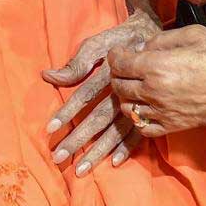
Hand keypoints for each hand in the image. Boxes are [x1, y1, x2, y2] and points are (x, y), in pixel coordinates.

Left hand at [43, 10, 161, 175]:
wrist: (157, 36)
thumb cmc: (123, 40)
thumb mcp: (100, 42)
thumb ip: (77, 61)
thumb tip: (47, 77)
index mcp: (111, 73)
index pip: (85, 95)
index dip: (67, 111)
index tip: (50, 129)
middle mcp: (124, 90)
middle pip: (99, 118)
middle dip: (79, 139)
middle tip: (59, 157)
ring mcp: (138, 102)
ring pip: (117, 130)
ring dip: (99, 150)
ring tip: (82, 169)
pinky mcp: (151, 110)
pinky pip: (141, 132)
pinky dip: (128, 148)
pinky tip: (116, 163)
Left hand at [108, 25, 205, 137]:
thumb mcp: (193, 34)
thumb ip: (162, 39)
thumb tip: (143, 47)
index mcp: (155, 66)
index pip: (118, 63)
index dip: (115, 55)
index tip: (120, 51)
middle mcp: (152, 91)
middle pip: (118, 85)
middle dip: (118, 73)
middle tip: (128, 66)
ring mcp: (161, 112)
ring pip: (126, 107)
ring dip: (126, 95)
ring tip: (136, 86)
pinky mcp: (171, 126)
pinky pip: (142, 127)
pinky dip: (138, 117)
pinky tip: (146, 107)